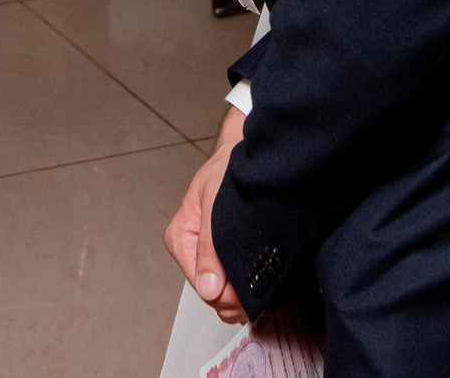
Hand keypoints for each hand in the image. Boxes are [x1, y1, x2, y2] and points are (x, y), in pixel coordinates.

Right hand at [166, 104, 247, 322]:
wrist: (242, 152)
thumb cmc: (227, 169)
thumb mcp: (216, 203)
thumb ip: (210, 247)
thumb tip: (208, 288)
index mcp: (181, 239)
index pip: (203, 287)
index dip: (230, 293)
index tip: (253, 287)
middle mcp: (191, 252)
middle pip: (214, 297)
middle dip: (240, 296)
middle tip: (267, 286)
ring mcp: (208, 257)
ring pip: (226, 297)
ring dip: (247, 292)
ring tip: (268, 280)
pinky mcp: (224, 258)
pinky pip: (235, 287)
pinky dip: (251, 286)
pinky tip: (265, 279)